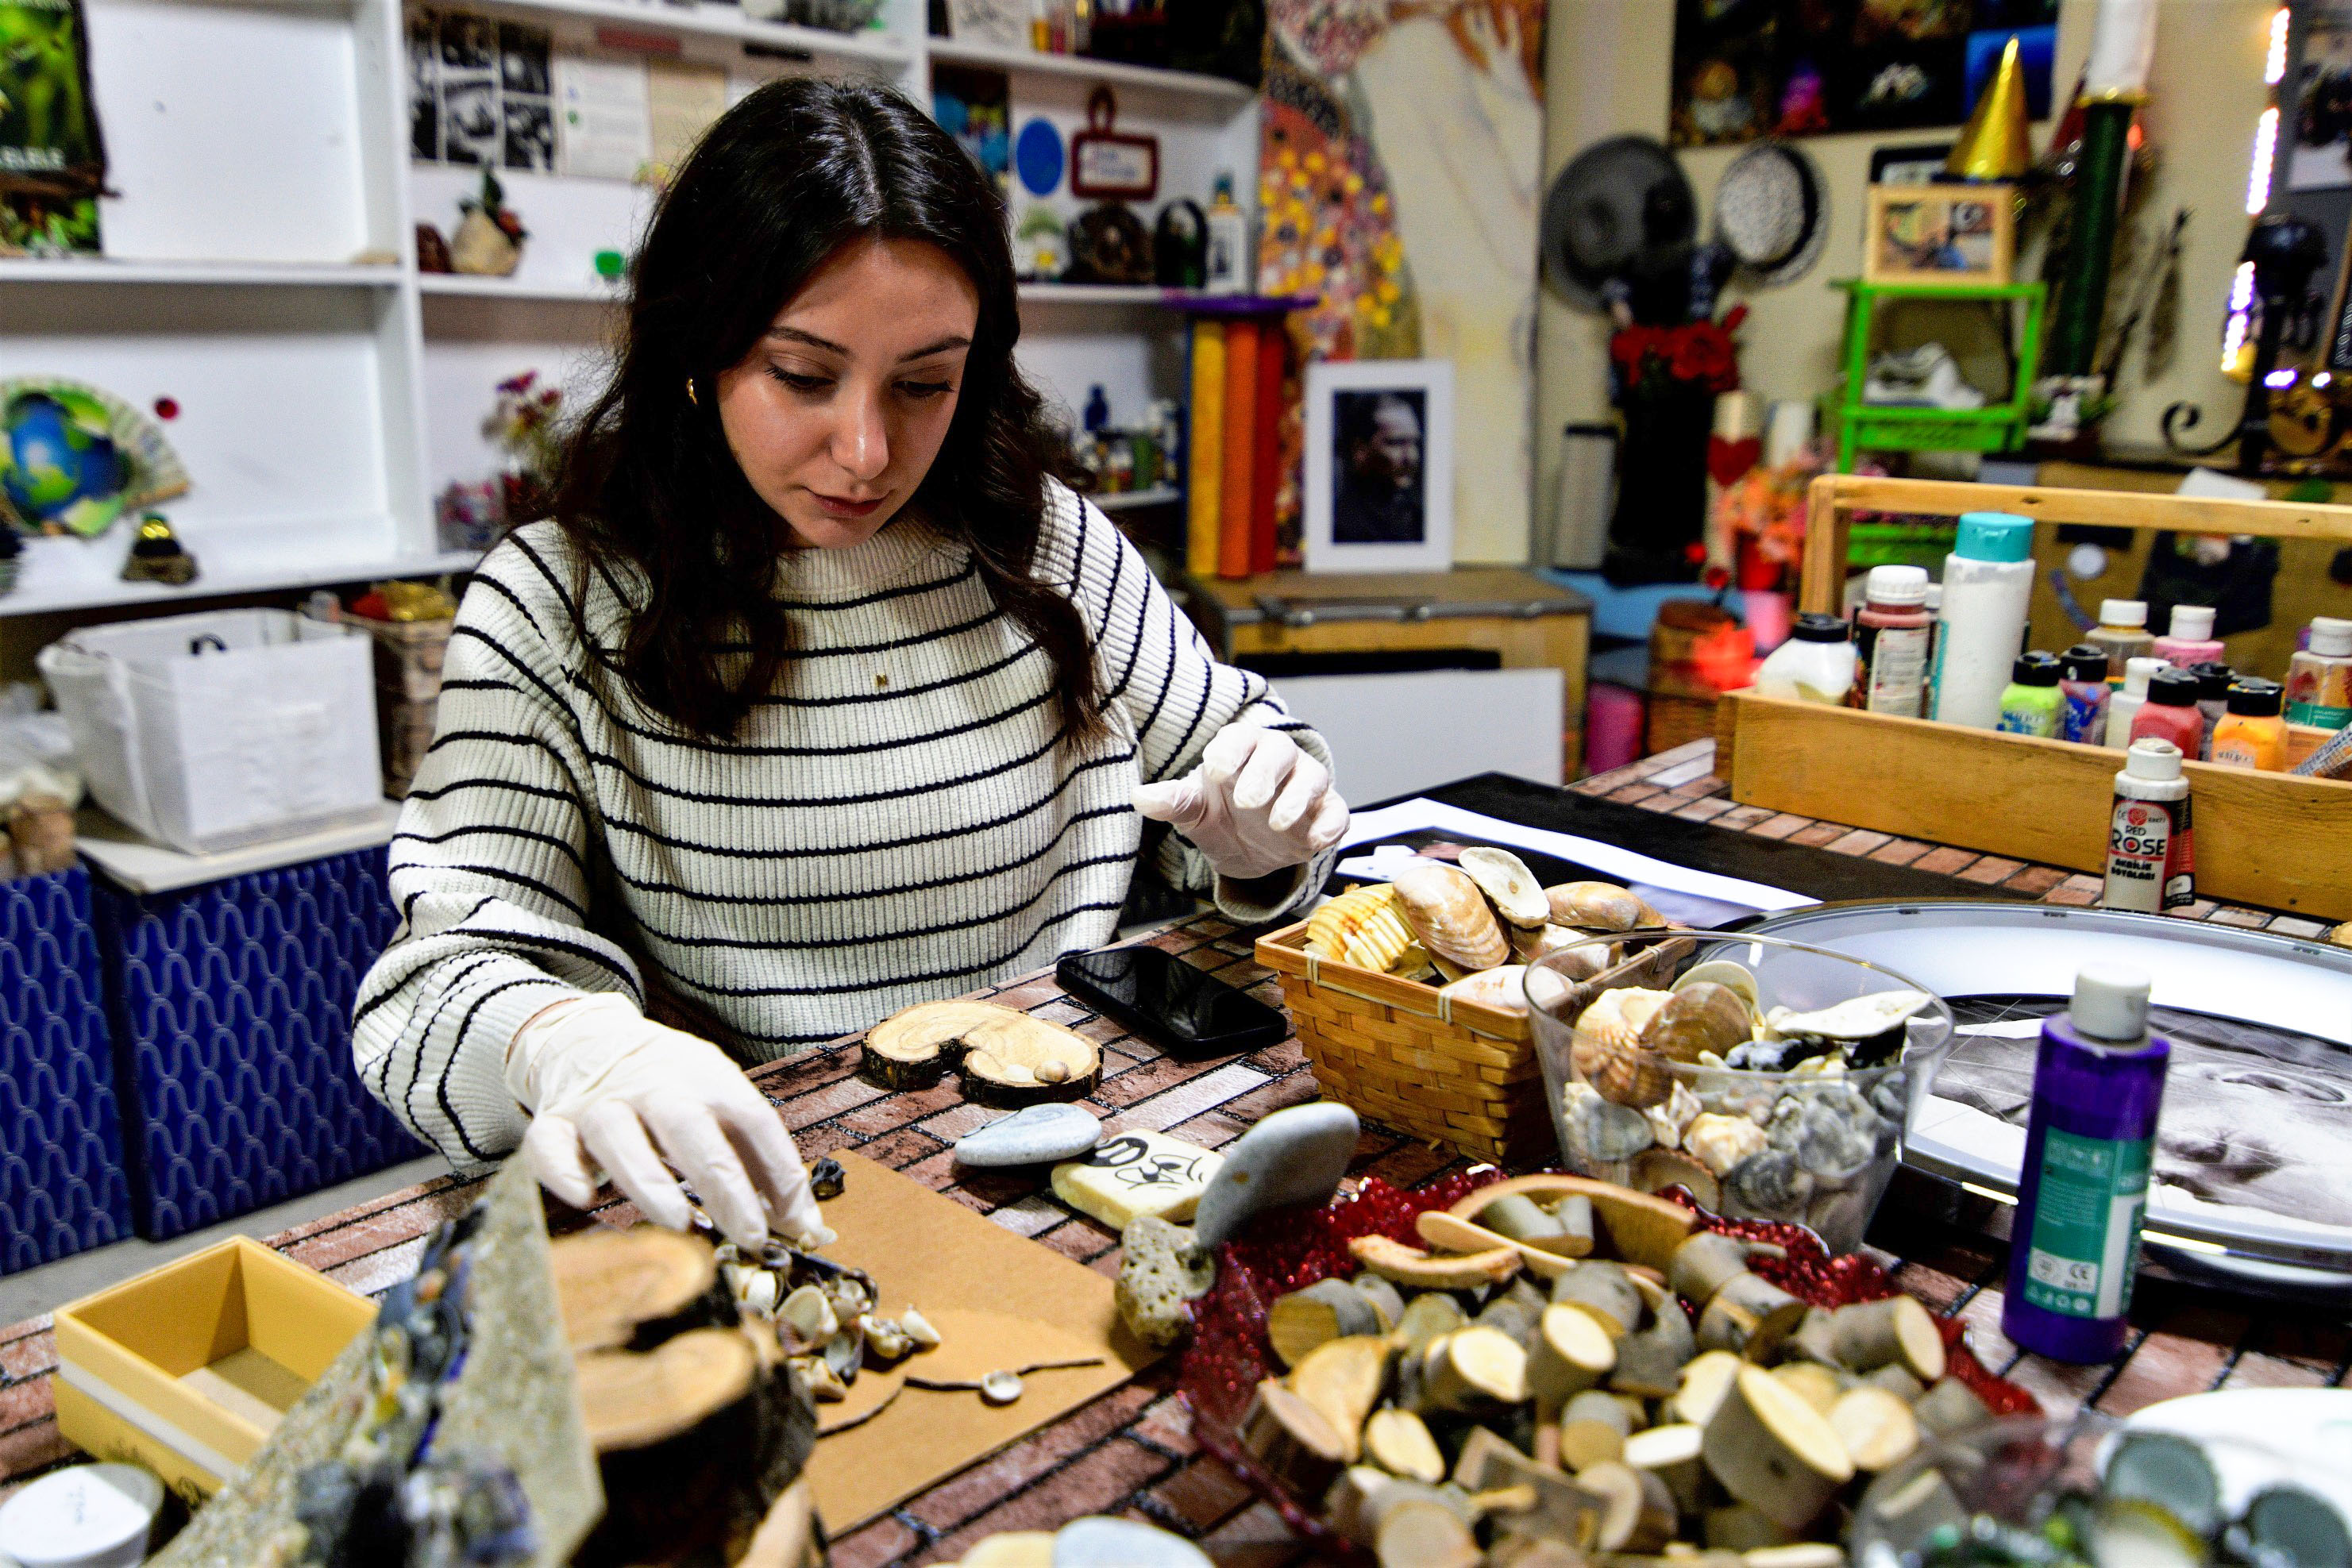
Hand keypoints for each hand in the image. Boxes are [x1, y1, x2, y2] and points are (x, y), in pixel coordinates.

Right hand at [505, 994, 820, 1247]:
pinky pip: (549, 1146)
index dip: (779, 1173)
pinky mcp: (555, 1122)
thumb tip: (806, 1230)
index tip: (796, 1226)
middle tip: (747, 1234)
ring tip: (678, 1223)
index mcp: (709, 1078)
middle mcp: (655, 1084)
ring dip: (650, 1182)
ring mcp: (601, 1102)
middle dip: (722, 1183)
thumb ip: (762, 1164)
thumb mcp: (723, 1105)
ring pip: (619, 1136)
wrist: (592, 1041)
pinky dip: (563, 1173)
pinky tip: (585, 1198)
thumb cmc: (673, 1087)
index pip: (753, 1119)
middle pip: (690, 1127)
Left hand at [1131, 724, 1347, 881]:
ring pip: (1313, 777)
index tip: (1216, 772)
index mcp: (1241, 750)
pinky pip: (1338, 812)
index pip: (1239, 738)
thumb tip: (1139, 797)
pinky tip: (1313, 842)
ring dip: (1297, 799)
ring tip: (1276, 823)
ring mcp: (1306, 785)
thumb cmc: (1220, 815)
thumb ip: (1173, 802)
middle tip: (1247, 801)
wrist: (1250, 849)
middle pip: (1279, 750)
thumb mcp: (1194, 811)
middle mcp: (1277, 760)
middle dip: (1264, 773)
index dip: (1230, 751)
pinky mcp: (1326, 814)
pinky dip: (1330, 825)